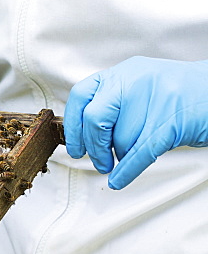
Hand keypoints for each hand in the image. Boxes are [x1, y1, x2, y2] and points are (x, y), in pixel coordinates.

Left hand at [65, 56, 207, 188]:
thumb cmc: (180, 93)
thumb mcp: (140, 85)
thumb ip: (112, 102)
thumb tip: (83, 134)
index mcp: (123, 73)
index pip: (81, 96)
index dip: (73, 125)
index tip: (75, 146)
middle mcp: (135, 82)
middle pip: (94, 120)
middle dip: (93, 148)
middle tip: (99, 161)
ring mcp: (153, 101)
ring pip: (120, 140)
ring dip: (121, 156)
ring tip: (129, 154)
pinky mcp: (169, 124)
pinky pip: (138, 154)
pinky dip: (125, 172)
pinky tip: (118, 180)